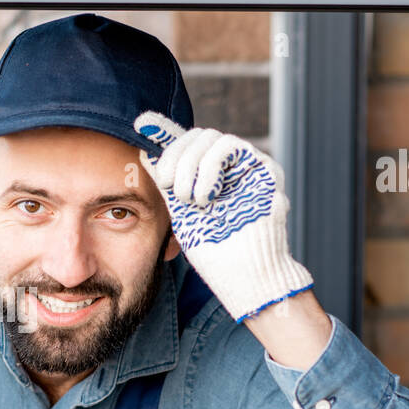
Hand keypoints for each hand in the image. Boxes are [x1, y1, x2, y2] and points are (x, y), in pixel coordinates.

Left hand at [134, 111, 313, 322]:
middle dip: (175, 157)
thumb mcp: (180, 212)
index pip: (185, 143)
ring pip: (211, 137)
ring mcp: (247, 166)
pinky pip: (231, 145)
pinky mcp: (265, 168)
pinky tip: (206, 196)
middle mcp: (229, 166)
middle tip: (168, 185)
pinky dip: (210, 166)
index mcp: (208, 174)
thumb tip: (145, 153)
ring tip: (189, 198)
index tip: (143, 133)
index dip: (164, 136)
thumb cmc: (213, 251)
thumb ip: (168, 183)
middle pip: (196, 136)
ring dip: (191, 164)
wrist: (241, 275)